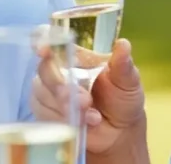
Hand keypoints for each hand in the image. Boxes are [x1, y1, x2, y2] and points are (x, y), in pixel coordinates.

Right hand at [32, 39, 146, 155]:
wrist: (119, 133)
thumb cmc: (123, 100)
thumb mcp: (128, 82)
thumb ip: (123, 65)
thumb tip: (123, 44)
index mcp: (75, 55)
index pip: (49, 38)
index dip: (42, 40)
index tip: (44, 50)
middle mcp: (58, 70)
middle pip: (44, 68)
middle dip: (61, 85)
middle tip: (85, 101)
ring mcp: (49, 91)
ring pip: (43, 93)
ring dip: (67, 107)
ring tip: (93, 117)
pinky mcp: (45, 112)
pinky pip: (44, 114)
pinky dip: (64, 120)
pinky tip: (83, 124)